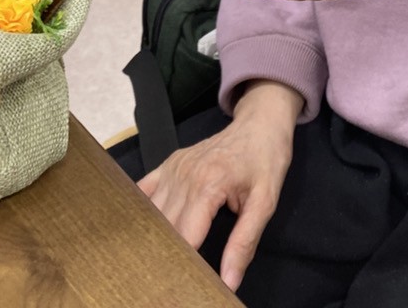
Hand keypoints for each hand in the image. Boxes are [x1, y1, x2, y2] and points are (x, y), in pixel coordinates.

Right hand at [138, 80, 302, 290]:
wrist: (260, 123)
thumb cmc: (266, 161)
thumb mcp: (265, 203)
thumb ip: (244, 243)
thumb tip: (229, 282)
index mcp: (207, 186)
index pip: (184, 238)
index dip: (183, 265)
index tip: (184, 284)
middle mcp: (183, 176)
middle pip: (164, 229)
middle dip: (166, 255)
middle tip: (170, 279)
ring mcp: (172, 168)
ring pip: (151, 214)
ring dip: (153, 238)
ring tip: (157, 262)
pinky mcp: (168, 165)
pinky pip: (144, 191)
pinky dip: (141, 213)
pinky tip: (142, 231)